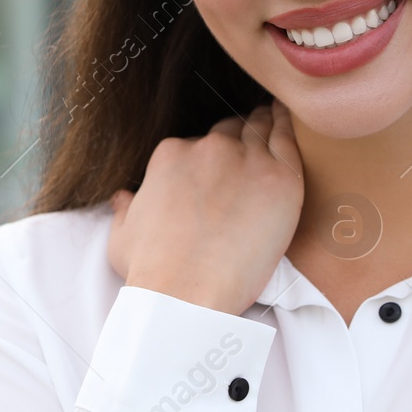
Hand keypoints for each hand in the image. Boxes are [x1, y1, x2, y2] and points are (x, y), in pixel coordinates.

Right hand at [107, 101, 303, 315]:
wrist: (186, 294)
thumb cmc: (153, 271)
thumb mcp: (123, 236)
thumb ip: (125, 209)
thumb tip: (122, 199)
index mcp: (172, 155)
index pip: (198, 143)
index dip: (209, 155)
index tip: (218, 167)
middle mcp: (209, 149)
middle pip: (231, 131)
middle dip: (238, 137)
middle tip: (250, 144)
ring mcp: (247, 161)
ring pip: (260, 130)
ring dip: (264, 126)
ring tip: (273, 121)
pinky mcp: (281, 179)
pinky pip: (288, 140)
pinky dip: (288, 126)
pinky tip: (288, 118)